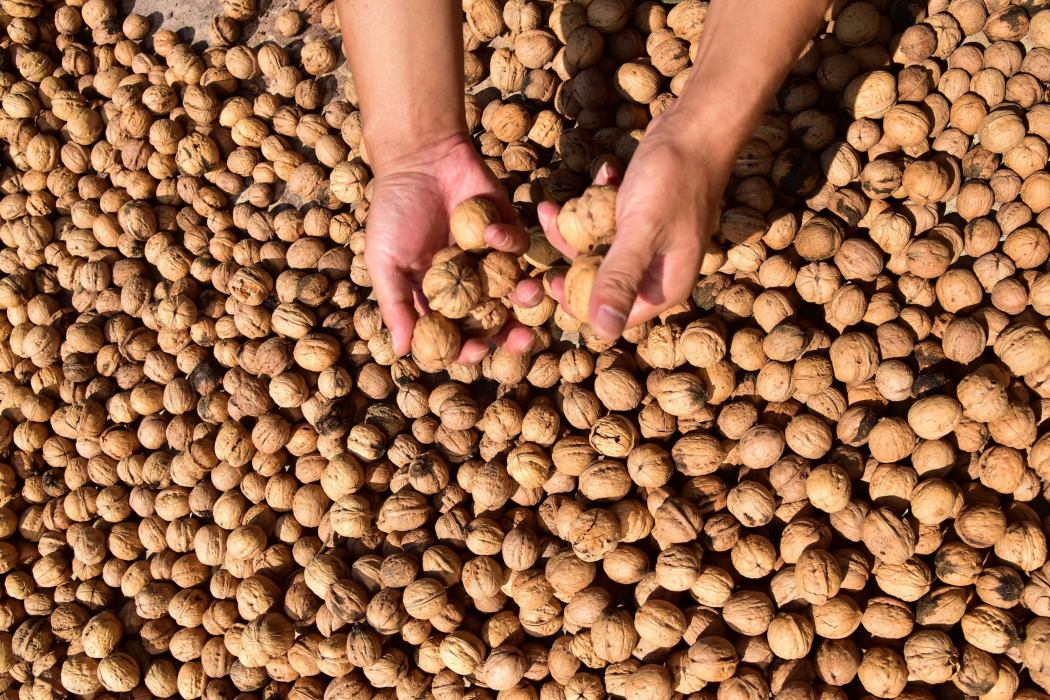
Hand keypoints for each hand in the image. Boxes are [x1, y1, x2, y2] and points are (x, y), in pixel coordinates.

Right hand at [364, 134, 542, 362]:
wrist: (418, 157)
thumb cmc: (394, 209)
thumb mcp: (384, 260)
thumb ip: (395, 304)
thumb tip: (400, 351)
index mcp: (437, 297)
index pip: (457, 334)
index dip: (469, 348)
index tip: (478, 350)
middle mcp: (467, 284)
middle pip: (494, 320)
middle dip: (511, 333)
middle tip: (524, 340)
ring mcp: (490, 259)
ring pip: (515, 289)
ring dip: (525, 296)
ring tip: (528, 294)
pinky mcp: (507, 230)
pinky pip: (517, 247)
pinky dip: (509, 244)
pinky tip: (491, 233)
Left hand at [538, 108, 728, 338]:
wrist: (699, 127)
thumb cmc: (675, 178)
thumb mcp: (641, 230)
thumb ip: (620, 279)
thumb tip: (602, 332)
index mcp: (665, 285)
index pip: (616, 315)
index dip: (580, 304)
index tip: (552, 280)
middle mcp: (659, 270)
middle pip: (603, 281)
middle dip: (571, 257)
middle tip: (549, 230)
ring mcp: (651, 242)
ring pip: (600, 248)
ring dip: (577, 225)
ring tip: (554, 205)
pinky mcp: (642, 217)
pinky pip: (609, 221)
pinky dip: (597, 202)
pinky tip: (602, 174)